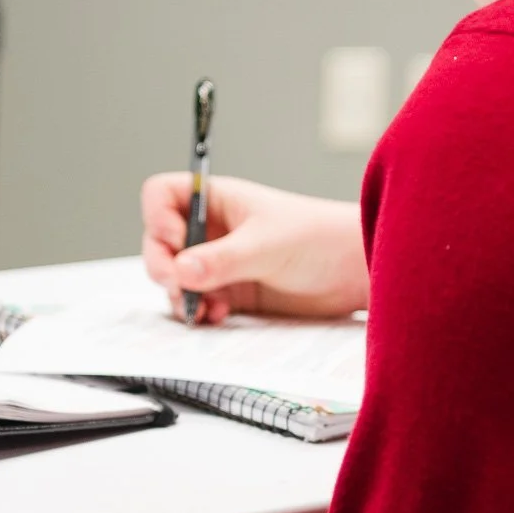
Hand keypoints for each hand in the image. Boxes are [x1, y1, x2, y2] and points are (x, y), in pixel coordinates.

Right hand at [141, 173, 368, 323]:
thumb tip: (179, 270)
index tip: (176, 241)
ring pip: (176, 278)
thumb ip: (222, 259)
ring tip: (203, 309)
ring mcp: (220, 262)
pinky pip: (198, 302)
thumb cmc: (318, 238)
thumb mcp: (267, 245)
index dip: (158, 217)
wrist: (355, 270)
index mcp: (217, 201)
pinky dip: (199, 312)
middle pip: (161, 242)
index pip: (163, 195)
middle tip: (180, 285)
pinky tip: (218, 317)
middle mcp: (213, 230)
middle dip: (164, 266)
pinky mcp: (232, 293)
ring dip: (180, 296)